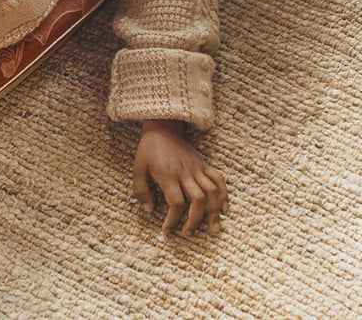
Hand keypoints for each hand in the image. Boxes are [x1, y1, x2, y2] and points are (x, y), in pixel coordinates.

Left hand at [132, 119, 228, 236]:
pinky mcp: (203, 164)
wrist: (163, 128)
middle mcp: (186, 173)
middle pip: (197, 200)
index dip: (173, 220)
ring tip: (214, 228)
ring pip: (212, 191)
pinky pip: (218, 178)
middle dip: (196, 221)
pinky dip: (223, 193)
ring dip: (214, 211)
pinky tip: (224, 207)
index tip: (166, 231)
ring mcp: (197, 168)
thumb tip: (150, 210)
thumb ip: (141, 191)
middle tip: (188, 234)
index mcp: (168, 175)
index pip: (176, 203)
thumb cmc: (148, 150)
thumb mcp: (138, 169)